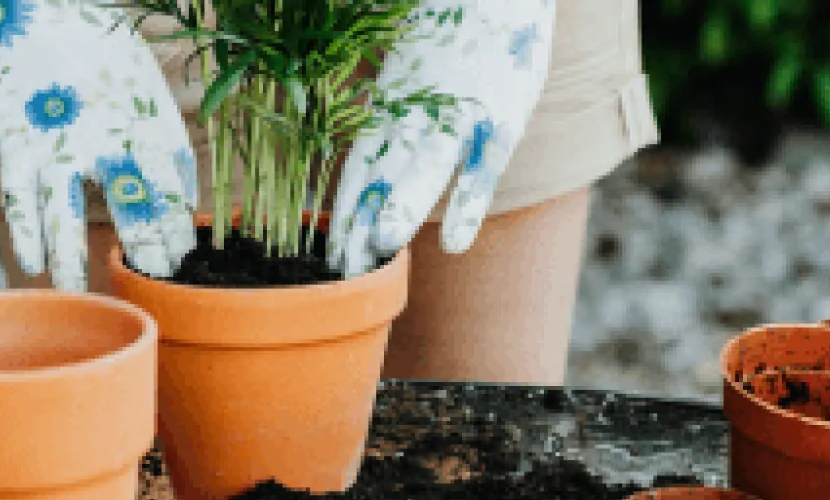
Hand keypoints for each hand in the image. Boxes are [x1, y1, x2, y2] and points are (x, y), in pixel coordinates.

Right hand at [0, 0, 198, 290]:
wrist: (46, 5)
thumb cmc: (105, 55)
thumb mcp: (150, 93)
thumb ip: (168, 147)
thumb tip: (186, 203)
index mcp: (143, 123)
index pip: (169, 196)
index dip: (175, 235)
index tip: (179, 262)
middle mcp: (102, 139)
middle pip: (129, 211)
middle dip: (142, 252)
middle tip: (148, 281)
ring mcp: (53, 143)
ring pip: (62, 217)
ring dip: (72, 261)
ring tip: (82, 291)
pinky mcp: (13, 141)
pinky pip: (18, 199)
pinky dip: (27, 233)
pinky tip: (33, 262)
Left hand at [328, 0, 556, 276]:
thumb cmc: (457, 26)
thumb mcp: (411, 64)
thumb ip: (392, 104)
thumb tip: (369, 141)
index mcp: (392, 105)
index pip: (358, 167)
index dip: (343, 211)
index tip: (327, 254)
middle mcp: (417, 115)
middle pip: (380, 176)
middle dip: (360, 222)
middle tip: (341, 269)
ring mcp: (459, 117)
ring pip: (422, 171)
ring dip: (399, 209)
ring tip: (380, 250)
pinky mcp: (502, 118)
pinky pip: (482, 169)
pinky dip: (467, 205)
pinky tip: (454, 246)